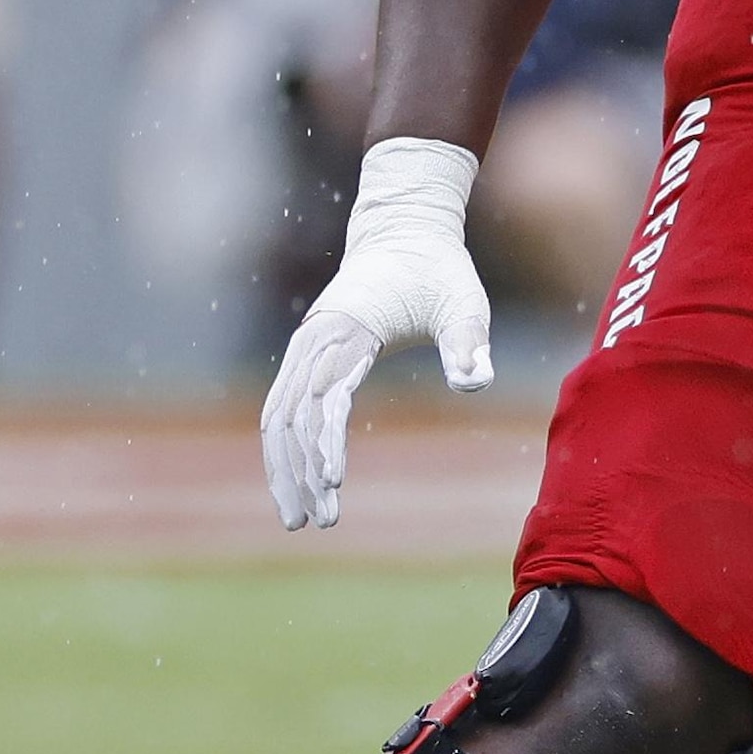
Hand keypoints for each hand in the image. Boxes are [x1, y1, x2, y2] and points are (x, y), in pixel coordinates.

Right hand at [260, 137, 494, 531]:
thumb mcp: (464, 304)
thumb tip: (476, 383)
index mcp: (347, 329)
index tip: (334, 482)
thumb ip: (469, 345)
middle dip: (299, 473)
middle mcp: (315, 340)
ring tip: (299, 520)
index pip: (324, 397)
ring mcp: (304, 348)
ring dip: (283, 469)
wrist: (403, 231)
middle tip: (320, 522)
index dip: (325, 442)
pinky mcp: (305, 356)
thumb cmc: (439, 271)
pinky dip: (283, 449)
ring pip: (276, 418)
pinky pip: (281, 409)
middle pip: (289, 417)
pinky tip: (295, 484)